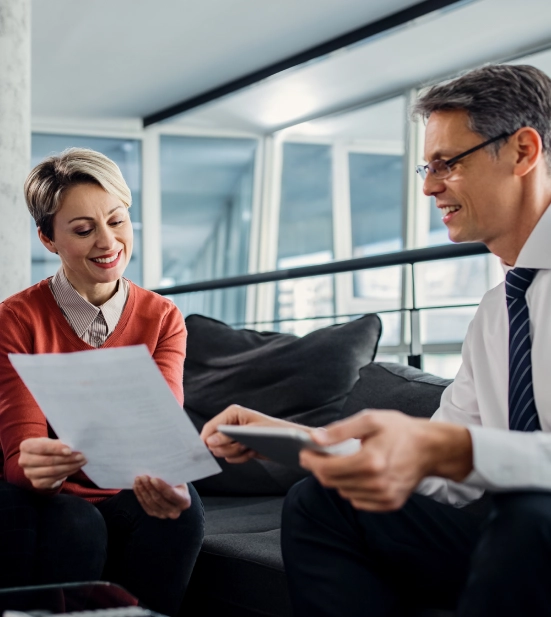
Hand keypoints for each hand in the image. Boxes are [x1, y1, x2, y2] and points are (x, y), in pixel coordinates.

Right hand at [19, 437, 85, 489]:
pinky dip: (67, 473)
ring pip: (53, 471)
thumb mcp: (51, 441)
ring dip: (70, 467)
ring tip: (81, 462)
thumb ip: (59, 443)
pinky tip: (75, 468)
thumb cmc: (48, 447)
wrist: (40, 459)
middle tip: (81, 456)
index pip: (42, 448)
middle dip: (67, 459)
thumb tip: (73, 446)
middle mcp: (24, 461)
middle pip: (48, 461)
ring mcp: (29, 474)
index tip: (70, 450)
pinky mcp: (37, 483)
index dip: (56, 449)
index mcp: (26, 446)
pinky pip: (54, 479)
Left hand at [133, 476, 190, 518]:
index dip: (161, 487)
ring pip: (150, 502)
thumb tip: (158, 468)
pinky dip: (140, 495)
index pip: (171, 495)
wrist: (176, 492)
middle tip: (143, 476)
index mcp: (184, 501)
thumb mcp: (178, 479)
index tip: (153, 479)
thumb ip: (171, 476)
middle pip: (159, 499)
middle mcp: (175, 511)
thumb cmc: (177, 482)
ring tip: (138, 479)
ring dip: (143, 490)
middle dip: (149, 487)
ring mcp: (164, 515)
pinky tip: (137, 486)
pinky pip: (145, 505)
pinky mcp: (154, 514)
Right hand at [201, 404, 298, 462]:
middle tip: (242, 444)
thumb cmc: (273, 432)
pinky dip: (241, 458)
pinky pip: (230, 457)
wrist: (287, 443)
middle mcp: (231, 423)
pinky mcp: (238, 445)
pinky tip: (251, 452)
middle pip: (213, 442)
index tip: (208, 450)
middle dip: (227, 447)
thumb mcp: (250, 433)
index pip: (210, 427)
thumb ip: (228, 436)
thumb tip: (210, 441)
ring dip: (235, 453)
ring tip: (249, 447)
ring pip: (221, 451)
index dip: (207, 439)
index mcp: (232, 414)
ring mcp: (234, 436)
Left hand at [300, 410, 472, 511]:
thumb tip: (315, 438)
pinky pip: (358, 501)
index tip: (304, 453)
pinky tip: (358, 474)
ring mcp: (383, 496)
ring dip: (337, 479)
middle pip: (332, 482)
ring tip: (342, 462)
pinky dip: (352, 489)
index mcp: (370, 461)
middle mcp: (376, 483)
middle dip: (320, 469)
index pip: (327, 469)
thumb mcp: (370, 420)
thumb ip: (340, 431)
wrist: (430, 448)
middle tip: (317, 456)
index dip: (311, 461)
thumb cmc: (400, 431)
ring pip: (343, 492)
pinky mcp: (389, 504)